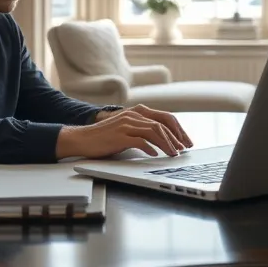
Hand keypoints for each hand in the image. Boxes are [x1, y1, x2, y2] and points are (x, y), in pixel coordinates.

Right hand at [56, 105, 192, 159]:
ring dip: (166, 144)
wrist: (83, 138)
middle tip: (183, 150)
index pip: (164, 117)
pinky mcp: (120, 136)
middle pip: (162, 124)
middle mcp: (133, 115)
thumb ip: (142, 128)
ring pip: (153, 131)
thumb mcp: (126, 128)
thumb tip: (163, 138)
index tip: (185, 141)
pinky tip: (155, 154)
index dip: (177, 130)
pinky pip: (140, 140)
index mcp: (137, 112)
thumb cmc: (105, 137)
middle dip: (175, 138)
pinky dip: (150, 147)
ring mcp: (126, 124)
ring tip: (172, 154)